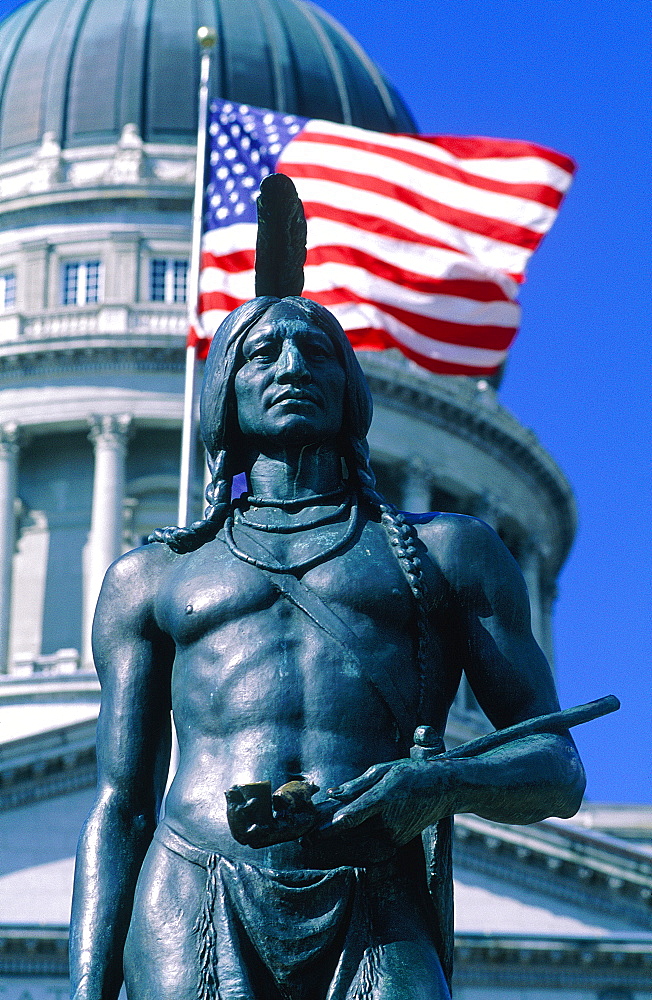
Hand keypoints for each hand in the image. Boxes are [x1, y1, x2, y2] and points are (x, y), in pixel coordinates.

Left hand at [323, 759, 452, 846]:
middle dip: (329, 833)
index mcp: (384, 798)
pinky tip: (344, 832)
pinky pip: (371, 841)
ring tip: (317, 835)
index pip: (354, 816)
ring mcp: (394, 835)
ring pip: (360, 839)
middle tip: (305, 835)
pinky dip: (356, 837)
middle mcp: (389, 821)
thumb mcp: (383, 770)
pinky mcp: (397, 842)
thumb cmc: (410, 773)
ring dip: (340, 838)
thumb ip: (356, 784)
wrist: (443, 789)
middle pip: (352, 831)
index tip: (313, 832)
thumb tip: (332, 794)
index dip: (332, 826)